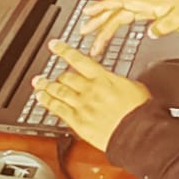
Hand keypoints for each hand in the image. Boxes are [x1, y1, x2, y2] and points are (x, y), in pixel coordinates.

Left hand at [32, 42, 150, 150]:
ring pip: (58, 91)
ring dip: (46, 86)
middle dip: (55, 76)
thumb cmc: (140, 112)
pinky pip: (57, 109)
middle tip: (46, 74)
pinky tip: (40, 98)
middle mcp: (89, 89)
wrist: (138, 133)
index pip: (78, 59)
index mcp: (103, 78)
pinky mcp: (78, 121)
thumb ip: (117, 82)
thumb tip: (114, 81)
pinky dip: (47, 102)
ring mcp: (82, 105)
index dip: (63, 51)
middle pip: (65, 77)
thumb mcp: (134, 87)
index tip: (54, 45)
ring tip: (38, 83)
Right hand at [79, 0, 178, 57]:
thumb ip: (166, 25)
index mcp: (151, 3)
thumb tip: (150, 30)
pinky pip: (127, 16)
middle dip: (98, 16)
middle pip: (116, 7)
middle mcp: (146, 4)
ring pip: (119, 13)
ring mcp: (147, 8)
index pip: (122, 1)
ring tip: (90, 33)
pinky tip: (109, 27)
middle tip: (84, 28)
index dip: (105, 6)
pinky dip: (115, 21)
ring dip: (104, 22)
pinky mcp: (150, 14)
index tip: (90, 12)